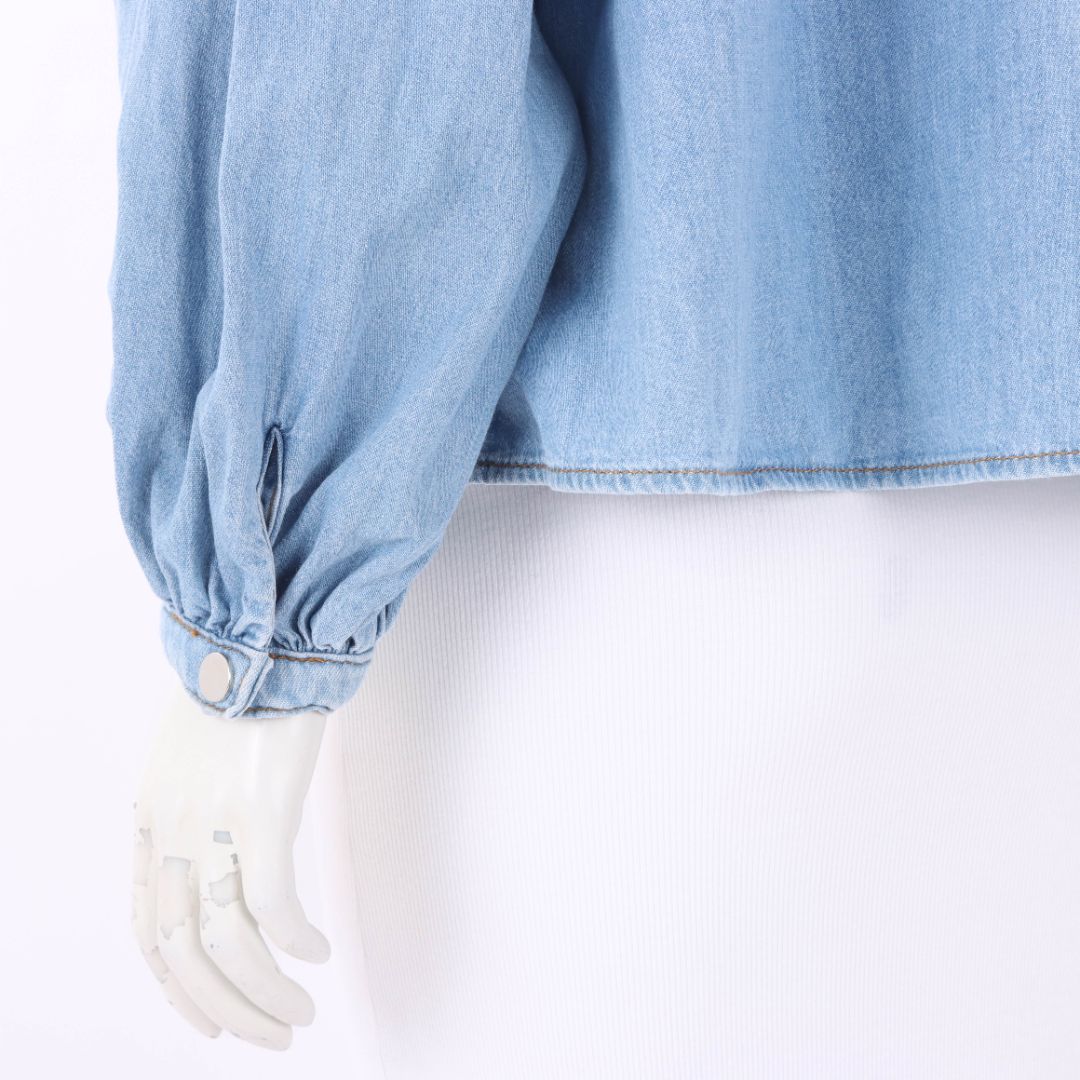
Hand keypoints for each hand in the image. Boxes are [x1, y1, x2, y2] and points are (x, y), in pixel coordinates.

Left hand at [131, 688, 329, 1049]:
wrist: (267, 632)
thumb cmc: (243, 683)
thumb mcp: (193, 749)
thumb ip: (197, 802)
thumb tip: (230, 850)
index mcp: (151, 815)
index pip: (146, 925)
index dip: (173, 985)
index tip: (207, 1016)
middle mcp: (172, 828)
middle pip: (181, 950)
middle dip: (223, 1009)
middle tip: (270, 1037)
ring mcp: (213, 823)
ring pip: (226, 943)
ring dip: (263, 993)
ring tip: (300, 1015)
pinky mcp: (262, 812)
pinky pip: (275, 903)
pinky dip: (296, 941)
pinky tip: (320, 953)